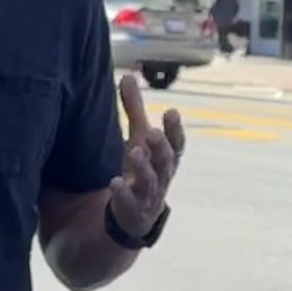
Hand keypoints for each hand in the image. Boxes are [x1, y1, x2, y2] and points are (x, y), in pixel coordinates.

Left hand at [107, 71, 185, 243]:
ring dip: (144, 167)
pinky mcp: (132, 213)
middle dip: (161, 147)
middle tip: (152, 132)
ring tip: (134, 152)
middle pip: (166, 162)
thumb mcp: (138, 139)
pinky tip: (115, 182)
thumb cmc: (139, 170)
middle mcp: (160, 177)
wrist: (132, 215)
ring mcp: (148, 197)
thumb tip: (129, 75)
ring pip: (151, 183)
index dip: (175, 130)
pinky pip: (130, 204)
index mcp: (164, 159)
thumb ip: (135, 110)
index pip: (176, 144)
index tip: (171, 112)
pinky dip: (123, 194)